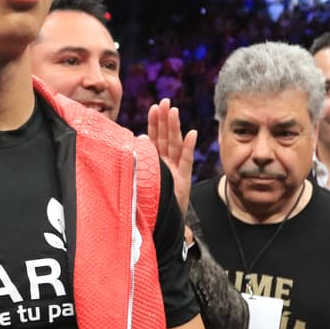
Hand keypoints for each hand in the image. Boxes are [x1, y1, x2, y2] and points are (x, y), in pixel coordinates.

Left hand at [147, 98, 195, 215]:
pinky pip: (185, 162)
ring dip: (174, 128)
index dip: (154, 123)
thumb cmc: (147, 205)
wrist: (161, 226)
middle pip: (165, 138)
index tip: (154, 107)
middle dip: (165, 119)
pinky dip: (188, 148)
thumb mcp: (139, 181)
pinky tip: (192, 134)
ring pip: (174, 146)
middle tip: (165, 101)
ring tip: (174, 111)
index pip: (154, 139)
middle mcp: (165, 165)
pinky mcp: (182, 182)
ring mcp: (174, 172)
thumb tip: (137, 138)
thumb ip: (140, 160)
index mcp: (155, 164)